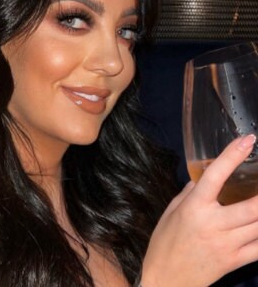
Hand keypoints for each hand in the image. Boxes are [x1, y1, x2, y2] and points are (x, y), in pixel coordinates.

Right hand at [141, 134, 257, 286]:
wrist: (165, 279)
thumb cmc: (164, 242)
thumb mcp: (170, 212)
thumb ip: (189, 193)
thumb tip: (203, 177)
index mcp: (194, 207)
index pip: (215, 176)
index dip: (232, 155)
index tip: (247, 140)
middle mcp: (214, 224)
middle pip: (253, 205)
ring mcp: (228, 244)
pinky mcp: (236, 261)